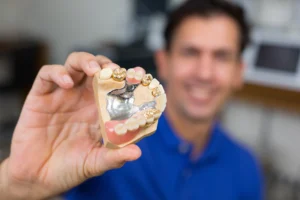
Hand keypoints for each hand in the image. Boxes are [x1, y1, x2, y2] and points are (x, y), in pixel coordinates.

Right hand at [0, 52, 141, 199]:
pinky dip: (58, 73)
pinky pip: (47, 75)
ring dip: (86, 61)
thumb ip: (114, 157)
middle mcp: (83, 98)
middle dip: (107, 64)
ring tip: (94, 70)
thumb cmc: (69, 168)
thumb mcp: (95, 163)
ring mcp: (62, 95)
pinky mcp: (41, 96)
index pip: (115, 86)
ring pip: (74, 64)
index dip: (127, 78)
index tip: (139, 75)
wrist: (38, 178)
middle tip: (116, 70)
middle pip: (97, 69)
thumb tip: (137, 153)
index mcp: (99, 110)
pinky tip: (67, 83)